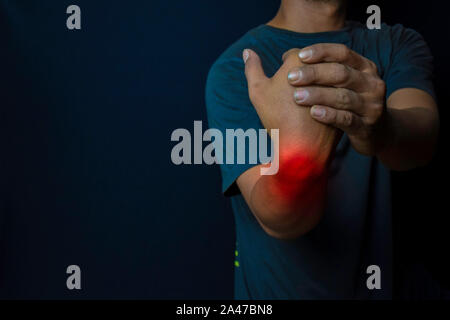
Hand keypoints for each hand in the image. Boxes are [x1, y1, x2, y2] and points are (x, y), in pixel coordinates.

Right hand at [244, 48, 339, 164]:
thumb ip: (252, 68)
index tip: (284, 80)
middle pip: (314, 63)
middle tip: (297, 89)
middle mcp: (322, 67)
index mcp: (299, 61)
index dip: (287, 66)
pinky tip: (319, 109)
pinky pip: (338, 91)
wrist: (302, 148)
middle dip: (307, 72)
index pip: (294, 54)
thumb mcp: (258, 92)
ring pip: (329, 76)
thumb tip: (247, 51)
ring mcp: (337, 82)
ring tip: (310, 99)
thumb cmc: (277, 118)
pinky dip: (330, 97)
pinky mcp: (345, 99)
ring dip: (321, 83)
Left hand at [287, 43, 386, 155]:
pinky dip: (329, 115)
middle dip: (314, 74)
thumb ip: (320, 68)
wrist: (377, 133)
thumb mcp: (342, 83)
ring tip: (296, 96)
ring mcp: (371, 106)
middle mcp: (371, 84)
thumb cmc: (349, 103)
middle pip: (341, 74)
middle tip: (291, 77)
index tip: (300, 56)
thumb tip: (286, 55)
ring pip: (343, 97)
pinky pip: (346, 119)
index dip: (322, 52)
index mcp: (365, 67)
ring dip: (318, 95)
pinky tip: (313, 113)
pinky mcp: (366, 127)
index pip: (343, 53)